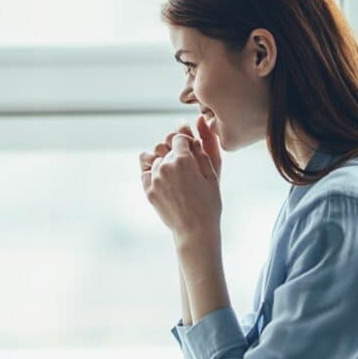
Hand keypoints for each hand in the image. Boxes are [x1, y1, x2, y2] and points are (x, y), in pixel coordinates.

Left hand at [139, 115, 222, 238]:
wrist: (195, 230)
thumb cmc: (209, 203)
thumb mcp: (212, 174)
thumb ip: (202, 149)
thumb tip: (196, 128)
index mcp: (183, 159)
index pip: (178, 138)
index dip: (185, 142)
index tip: (190, 150)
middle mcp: (165, 166)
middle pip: (167, 149)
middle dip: (176, 154)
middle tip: (188, 172)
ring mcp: (154, 179)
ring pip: (156, 160)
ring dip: (165, 164)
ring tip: (178, 180)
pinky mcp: (148, 190)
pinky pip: (146, 172)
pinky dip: (153, 173)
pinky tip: (165, 182)